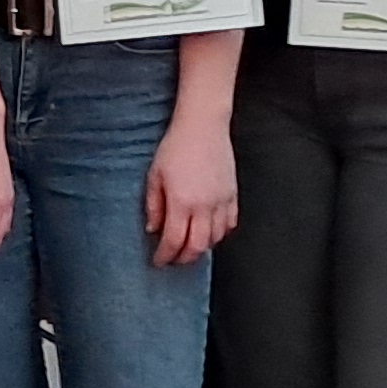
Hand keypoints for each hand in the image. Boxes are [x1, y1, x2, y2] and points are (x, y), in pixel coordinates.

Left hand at [142, 117, 237, 267]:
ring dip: (202, 247)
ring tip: (189, 247)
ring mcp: (222, 201)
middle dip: (184, 258)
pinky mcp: (233, 194)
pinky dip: (220, 233)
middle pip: (197, 246)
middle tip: (174, 260)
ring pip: (216, 238)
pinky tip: (210, 232)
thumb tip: (153, 229)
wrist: (203, 126)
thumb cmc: (176, 147)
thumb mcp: (154, 176)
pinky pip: (230, 223)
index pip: (174, 241)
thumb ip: (154, 206)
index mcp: (182, 202)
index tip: (159, 261)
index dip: (165, 256)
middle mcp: (204, 206)